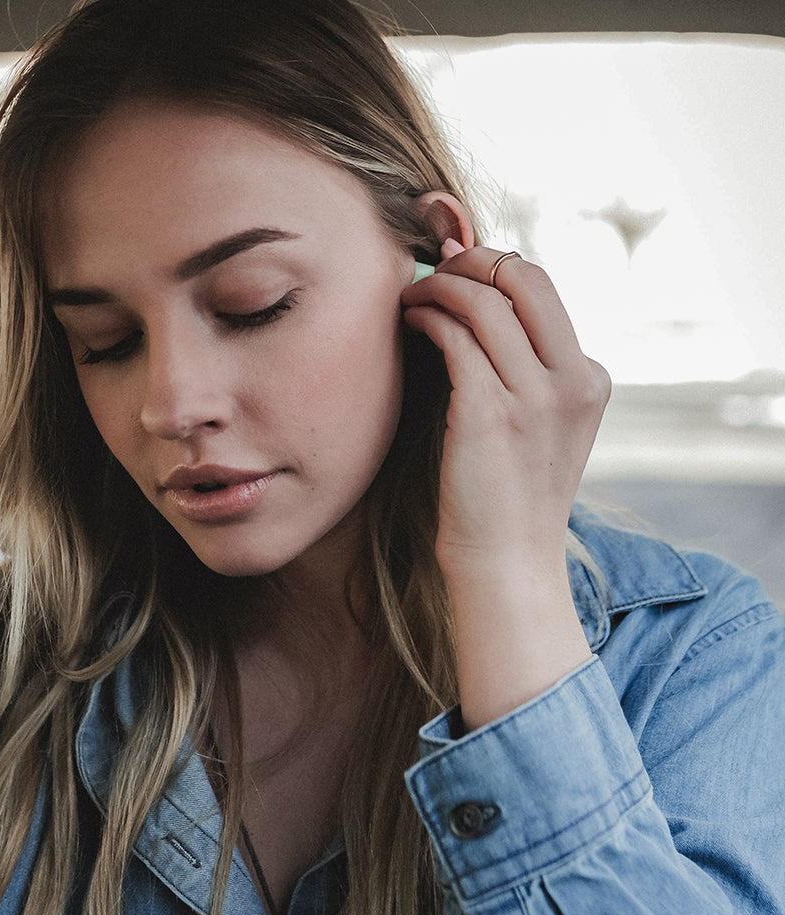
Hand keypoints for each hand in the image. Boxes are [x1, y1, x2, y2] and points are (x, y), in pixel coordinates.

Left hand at [401, 242, 610, 727]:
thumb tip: (475, 309)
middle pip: (524, 276)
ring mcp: (537, 397)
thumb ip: (523, 372)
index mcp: (589, 379)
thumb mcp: (537, 430)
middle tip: (431, 273)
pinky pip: (456, 335)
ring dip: (438, 286)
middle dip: (470, 262)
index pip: (544, 290)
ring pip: (485, 299)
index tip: (456, 271)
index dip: (494, 268)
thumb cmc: (506, 499)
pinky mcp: (491, 413)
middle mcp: (573, 380)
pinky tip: (409, 323)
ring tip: (409, 298)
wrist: (505, 566)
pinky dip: (428, 317)